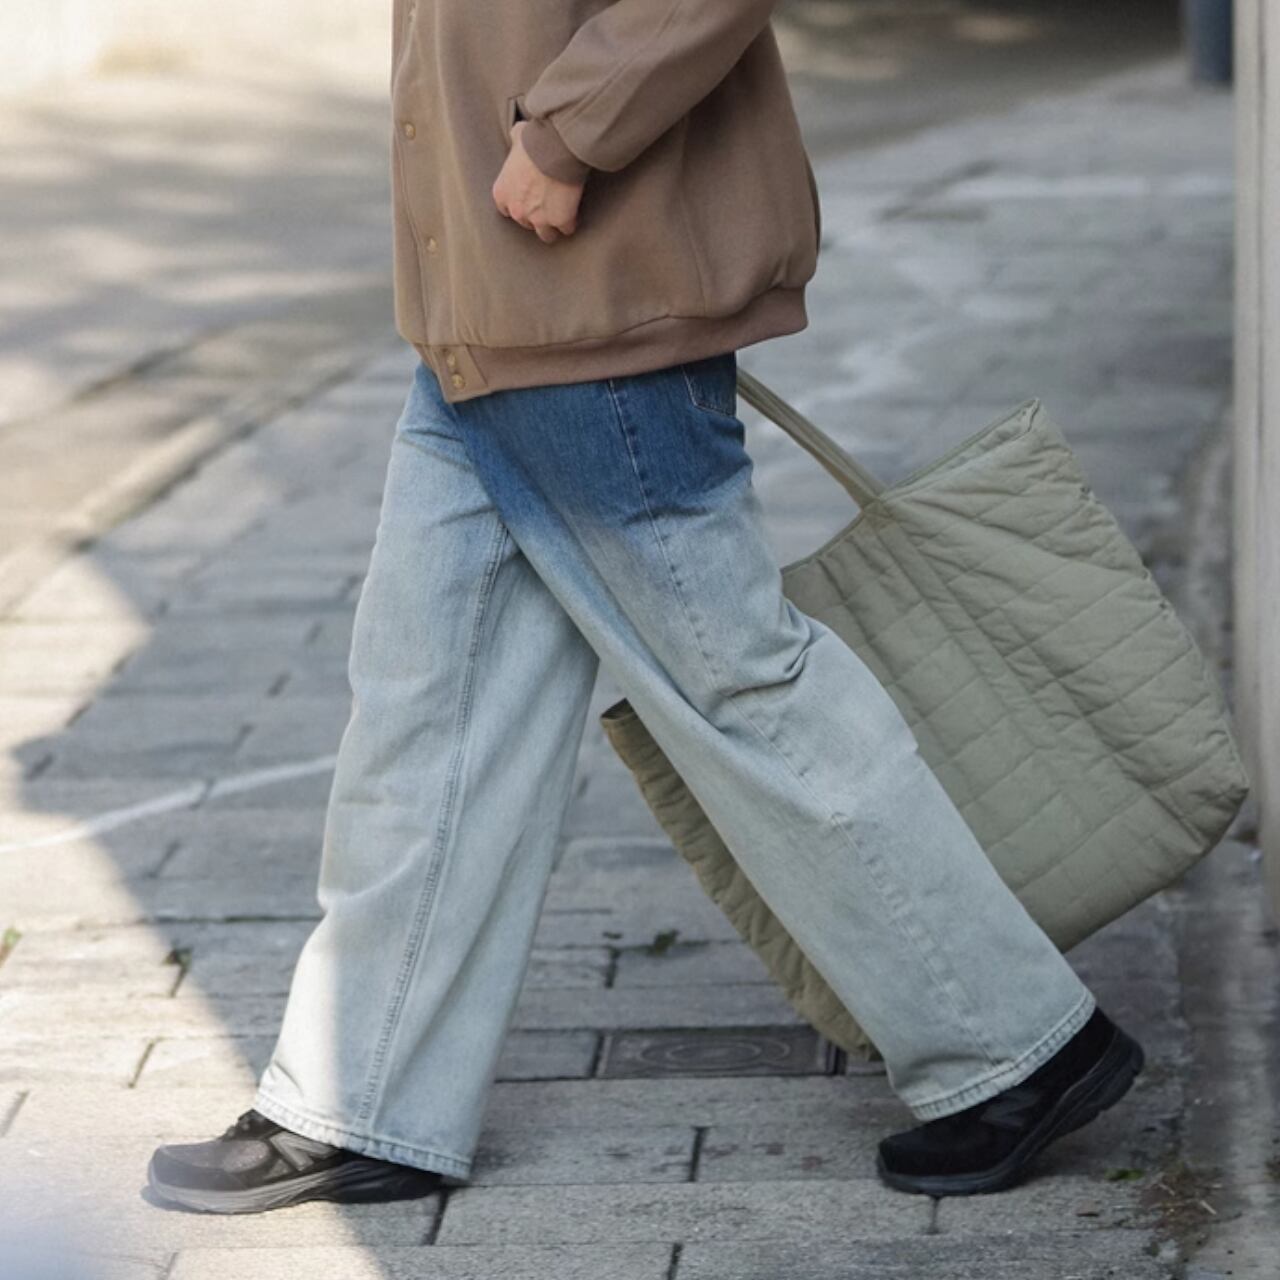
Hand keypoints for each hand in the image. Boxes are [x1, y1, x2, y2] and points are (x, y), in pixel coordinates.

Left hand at [492, 121, 584, 243]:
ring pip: (546, 235)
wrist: (555, 148)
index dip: (518, 203)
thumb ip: (514, 142)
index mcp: (502, 193)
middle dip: (535, 215)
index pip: (505, 210)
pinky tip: (574, 213)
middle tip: (546, 203)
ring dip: (552, 226)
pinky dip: (571, 222)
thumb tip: (517, 135)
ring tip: (560, 216)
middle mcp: (517, 211)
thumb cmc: (534, 140)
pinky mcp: (560, 221)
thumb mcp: (516, 136)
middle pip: (526, 223)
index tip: (527, 197)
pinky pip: (567, 229)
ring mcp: (539, 219)